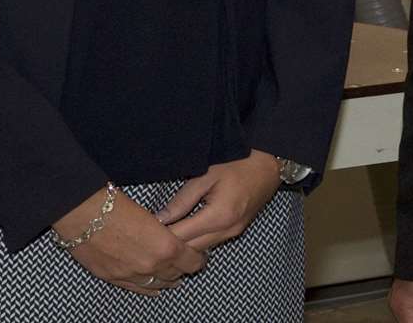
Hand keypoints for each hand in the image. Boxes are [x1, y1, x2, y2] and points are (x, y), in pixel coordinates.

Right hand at [55, 186, 206, 295]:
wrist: (80, 210)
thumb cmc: (113, 203)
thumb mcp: (148, 214)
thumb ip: (162, 232)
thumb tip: (166, 236)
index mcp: (165, 247)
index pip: (192, 261)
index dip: (198, 258)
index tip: (198, 254)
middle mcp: (151, 266)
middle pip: (176, 274)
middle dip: (182, 268)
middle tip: (184, 261)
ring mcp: (131, 274)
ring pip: (157, 284)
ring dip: (166, 279)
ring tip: (172, 277)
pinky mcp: (112, 277)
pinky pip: (136, 288)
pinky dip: (148, 288)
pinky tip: (154, 288)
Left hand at [157, 150, 281, 251]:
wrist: (269, 165)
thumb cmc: (237, 163)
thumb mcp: (205, 176)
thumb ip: (183, 199)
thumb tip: (161, 218)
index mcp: (218, 217)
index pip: (182, 236)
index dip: (161, 236)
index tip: (143, 232)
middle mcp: (227, 231)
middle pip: (191, 249)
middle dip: (170, 245)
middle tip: (148, 237)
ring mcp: (233, 233)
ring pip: (201, 249)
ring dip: (183, 246)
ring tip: (162, 236)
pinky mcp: (236, 231)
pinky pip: (211, 243)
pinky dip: (195, 241)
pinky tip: (182, 233)